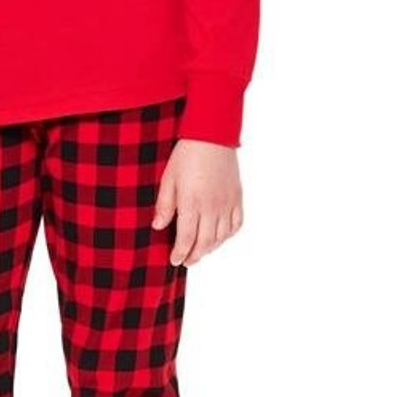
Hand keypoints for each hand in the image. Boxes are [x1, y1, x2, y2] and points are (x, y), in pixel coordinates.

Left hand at [151, 140, 243, 265]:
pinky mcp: (237, 197)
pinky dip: (228, 235)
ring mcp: (227, 203)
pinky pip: (236, 224)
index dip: (180, 253)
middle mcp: (212, 207)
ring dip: (211, 248)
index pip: (187, 238)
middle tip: (186, 261)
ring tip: (200, 251)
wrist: (212, 135)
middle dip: (195, 256)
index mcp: (192, 203)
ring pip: (221, 237)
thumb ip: (165, 205)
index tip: (174, 260)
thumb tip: (158, 227)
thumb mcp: (168, 179)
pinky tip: (219, 237)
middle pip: (205, 243)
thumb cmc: (186, 155)